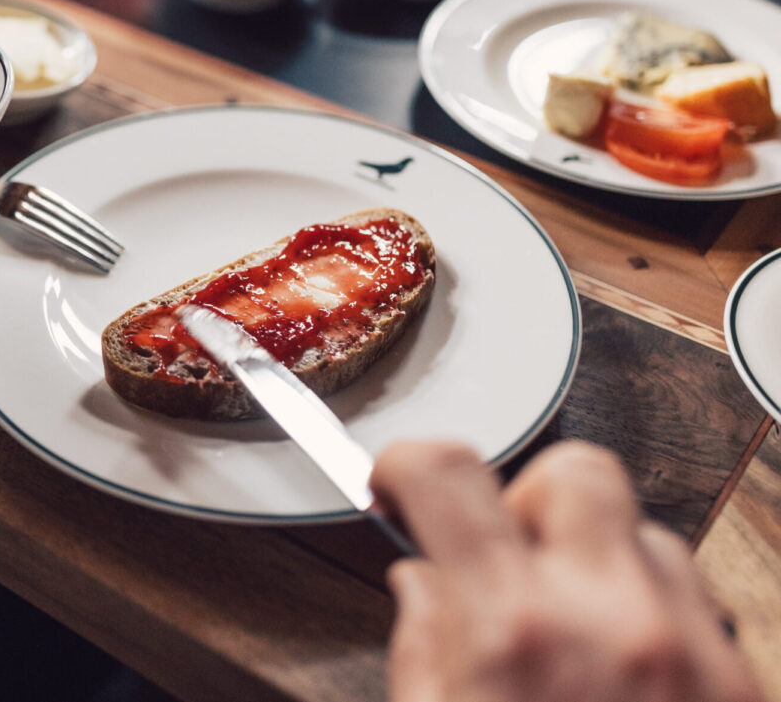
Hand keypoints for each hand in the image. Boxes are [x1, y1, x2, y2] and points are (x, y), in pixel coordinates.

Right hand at [371, 440, 762, 701]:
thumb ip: (421, 654)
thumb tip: (425, 587)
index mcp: (514, 634)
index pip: (449, 475)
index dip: (407, 462)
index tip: (398, 481)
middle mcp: (612, 621)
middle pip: (576, 470)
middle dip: (532, 503)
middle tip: (511, 569)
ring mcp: (693, 650)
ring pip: (647, 539)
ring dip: (602, 571)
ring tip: (577, 649)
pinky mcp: (743, 686)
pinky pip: (699, 609)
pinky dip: (654, 626)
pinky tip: (628, 690)